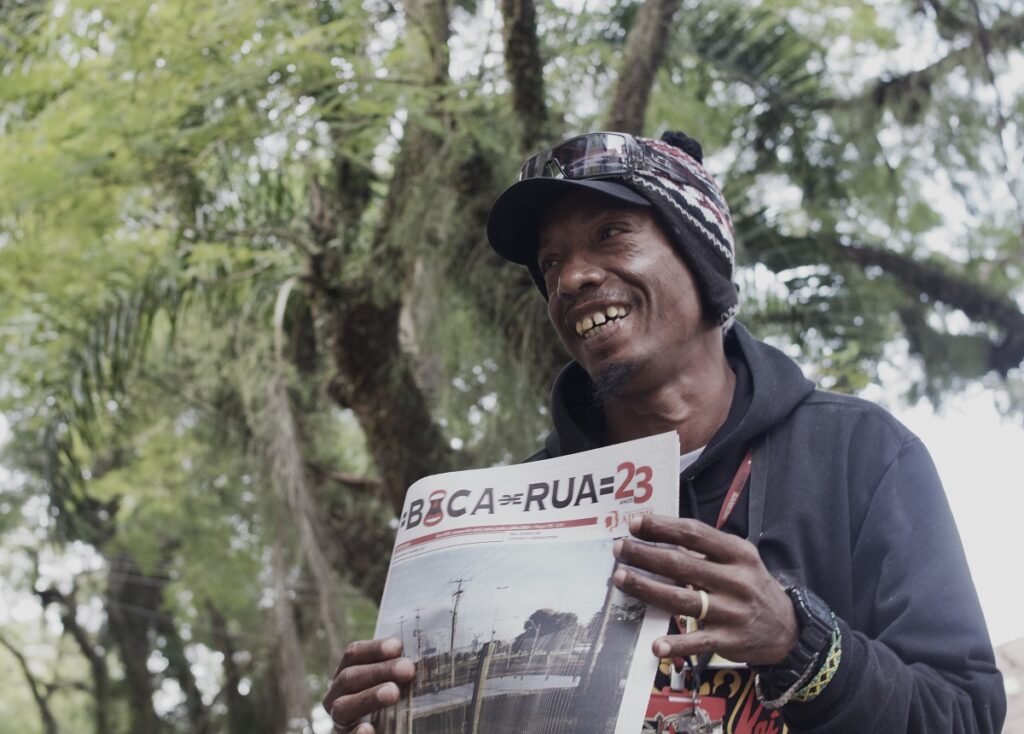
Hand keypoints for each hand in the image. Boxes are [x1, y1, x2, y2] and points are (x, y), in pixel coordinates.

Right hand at [322, 638, 415, 732]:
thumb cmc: (390, 702)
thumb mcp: (391, 682)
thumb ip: (400, 670)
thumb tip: (422, 655)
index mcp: (347, 674)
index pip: (354, 654)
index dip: (374, 649)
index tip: (398, 646)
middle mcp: (337, 695)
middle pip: (350, 678)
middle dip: (379, 671)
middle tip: (407, 669)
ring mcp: (339, 721)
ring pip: (343, 706)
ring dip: (368, 697)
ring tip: (393, 693)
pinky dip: (357, 733)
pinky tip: (369, 729)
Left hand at [612, 514, 795, 665]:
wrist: (788, 629)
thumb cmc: (753, 585)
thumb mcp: (741, 558)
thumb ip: (708, 548)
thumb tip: (662, 535)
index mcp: (737, 553)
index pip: (694, 533)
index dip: (662, 527)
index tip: (634, 523)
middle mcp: (735, 580)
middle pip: (681, 564)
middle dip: (645, 554)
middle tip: (620, 548)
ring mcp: (731, 611)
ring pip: (681, 599)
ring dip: (647, 588)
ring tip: (620, 578)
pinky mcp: (729, 640)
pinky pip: (698, 642)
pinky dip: (677, 645)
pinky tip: (656, 646)